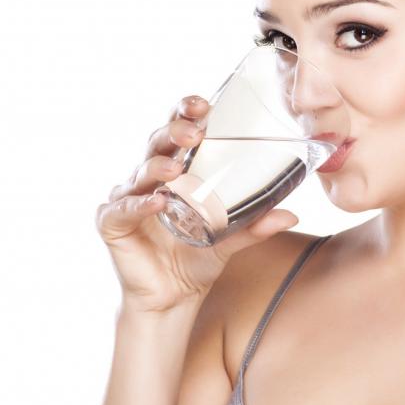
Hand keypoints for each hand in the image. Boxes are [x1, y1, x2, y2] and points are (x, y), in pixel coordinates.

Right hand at [95, 95, 299, 312]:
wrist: (173, 299)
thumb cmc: (197, 260)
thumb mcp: (231, 240)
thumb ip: (256, 225)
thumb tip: (291, 214)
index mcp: (177, 169)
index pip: (179, 131)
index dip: (187, 113)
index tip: (205, 105)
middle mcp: (150, 176)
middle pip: (158, 142)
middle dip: (175, 131)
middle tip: (195, 132)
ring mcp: (128, 197)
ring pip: (141, 172)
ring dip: (159, 167)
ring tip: (177, 170)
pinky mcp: (112, 222)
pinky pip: (123, 208)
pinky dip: (139, 204)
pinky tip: (157, 201)